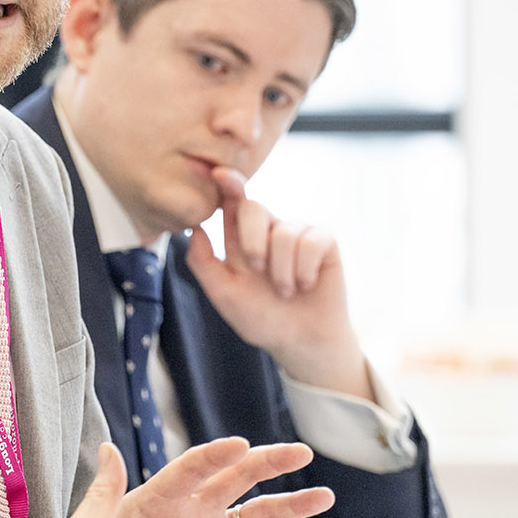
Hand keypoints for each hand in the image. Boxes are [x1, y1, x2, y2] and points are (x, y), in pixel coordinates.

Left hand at [113, 435, 334, 517]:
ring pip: (259, 516)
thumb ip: (106, 491)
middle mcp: (195, 511)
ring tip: (323, 497)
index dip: (214, 456)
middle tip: (300, 453)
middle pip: (237, 479)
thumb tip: (105, 446)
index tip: (239, 443)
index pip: (191, 469)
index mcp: (162, 497)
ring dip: (292, 506)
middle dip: (270, 464)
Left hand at [186, 167, 373, 399]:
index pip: (232, 202)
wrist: (300, 342)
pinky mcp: (324, 241)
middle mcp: (269, 229)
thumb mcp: (224, 295)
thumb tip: (193, 228)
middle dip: (252, 241)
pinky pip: (311, 241)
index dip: (227, 184)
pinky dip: (305, 270)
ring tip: (286, 292)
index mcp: (242, 238)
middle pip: (254, 207)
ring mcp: (297, 233)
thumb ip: (203, 263)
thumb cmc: (262, 319)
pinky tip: (306, 285)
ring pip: (284, 232)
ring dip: (282, 272)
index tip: (219, 174)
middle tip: (257, 270)